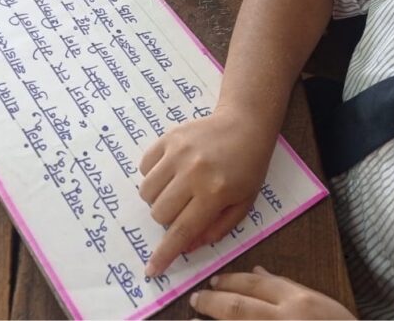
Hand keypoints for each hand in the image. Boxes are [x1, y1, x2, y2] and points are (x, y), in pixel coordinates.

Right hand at [139, 108, 275, 276]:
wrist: (245, 124)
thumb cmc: (248, 167)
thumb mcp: (243, 203)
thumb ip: (217, 228)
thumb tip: (187, 246)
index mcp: (214, 192)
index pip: (182, 231)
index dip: (165, 254)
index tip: (151, 270)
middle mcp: (193, 173)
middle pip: (159, 214)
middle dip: (168, 220)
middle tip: (184, 208)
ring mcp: (178, 153)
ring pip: (147, 193)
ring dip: (157, 199)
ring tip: (177, 190)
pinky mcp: (169, 137)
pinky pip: (144, 167)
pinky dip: (153, 175)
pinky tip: (171, 171)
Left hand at [190, 266, 355, 319]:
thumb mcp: (319, 303)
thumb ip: (286, 287)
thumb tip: (257, 270)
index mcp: (299, 301)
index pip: (257, 284)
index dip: (231, 281)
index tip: (213, 282)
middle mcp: (285, 320)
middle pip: (238, 307)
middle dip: (212, 302)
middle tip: (196, 299)